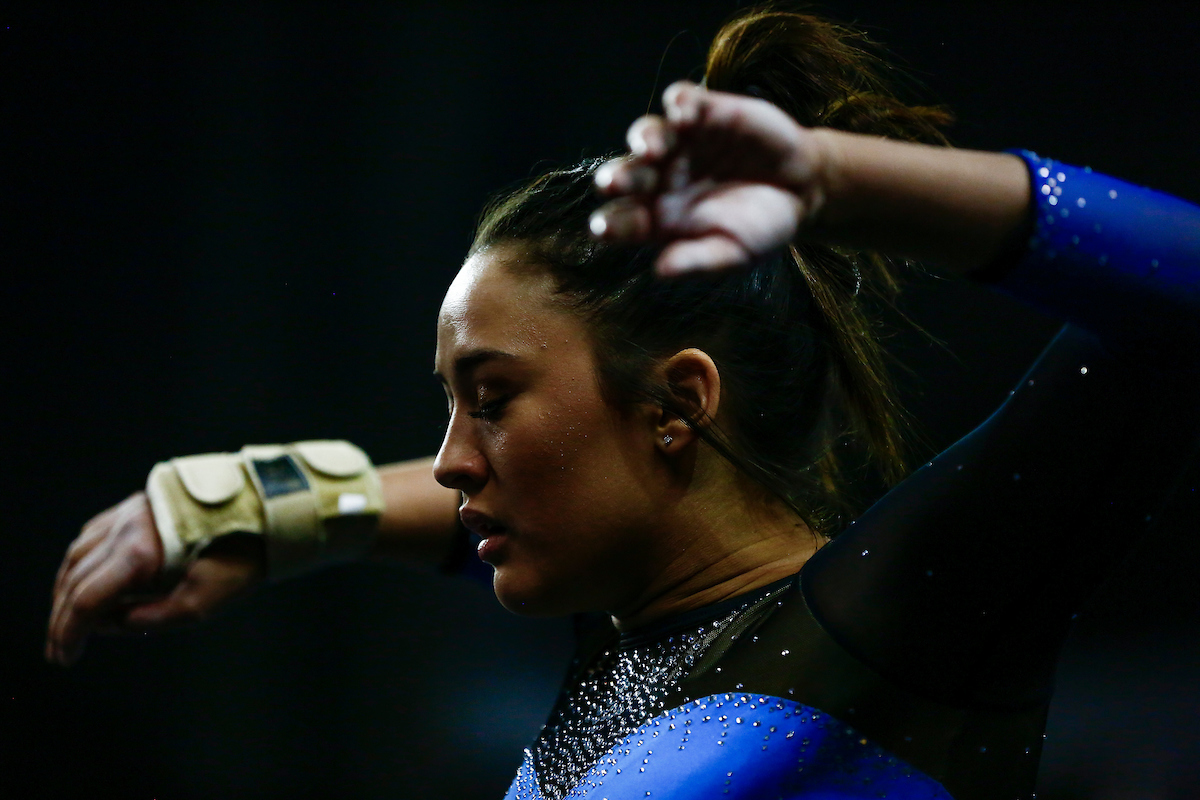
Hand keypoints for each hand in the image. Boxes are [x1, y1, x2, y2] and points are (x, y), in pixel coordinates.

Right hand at [46, 492, 264, 664]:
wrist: (262, 509)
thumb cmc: (241, 557)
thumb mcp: (204, 602)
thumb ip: (154, 619)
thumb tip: (115, 624)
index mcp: (139, 553)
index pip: (87, 600)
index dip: (70, 634)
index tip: (65, 659)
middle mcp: (125, 528)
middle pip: (75, 579)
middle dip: (63, 619)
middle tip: (60, 650)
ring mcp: (127, 512)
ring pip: (77, 555)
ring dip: (65, 590)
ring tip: (67, 620)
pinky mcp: (136, 504)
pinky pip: (92, 535)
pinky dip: (80, 562)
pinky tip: (83, 578)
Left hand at [591, 80, 829, 275]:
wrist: (804, 190)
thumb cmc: (761, 229)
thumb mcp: (734, 253)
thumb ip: (697, 261)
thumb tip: (660, 270)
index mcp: (656, 217)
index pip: (622, 220)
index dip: (609, 224)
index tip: (602, 229)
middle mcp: (659, 178)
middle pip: (626, 174)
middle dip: (617, 177)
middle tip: (613, 183)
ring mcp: (680, 143)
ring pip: (647, 133)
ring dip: (645, 138)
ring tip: (653, 149)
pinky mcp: (705, 112)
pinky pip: (682, 100)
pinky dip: (680, 103)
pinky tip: (684, 113)